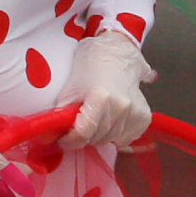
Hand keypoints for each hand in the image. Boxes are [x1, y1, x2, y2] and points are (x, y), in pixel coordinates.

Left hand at [64, 28, 150, 148]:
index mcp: (101, 97)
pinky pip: (125, 139)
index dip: (69, 140)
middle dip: (84, 137)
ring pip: (110, 141)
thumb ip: (61, 115)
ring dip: (99, 136)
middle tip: (78, 126)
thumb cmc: (90, 69)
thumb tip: (52, 136)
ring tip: (95, 119)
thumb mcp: (69, 89)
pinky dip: (115, 135)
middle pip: (96, 138)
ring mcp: (135, 113)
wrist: (116, 56)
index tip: (63, 139)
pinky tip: (110, 120)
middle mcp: (122, 106)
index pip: (83, 133)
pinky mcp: (144, 118)